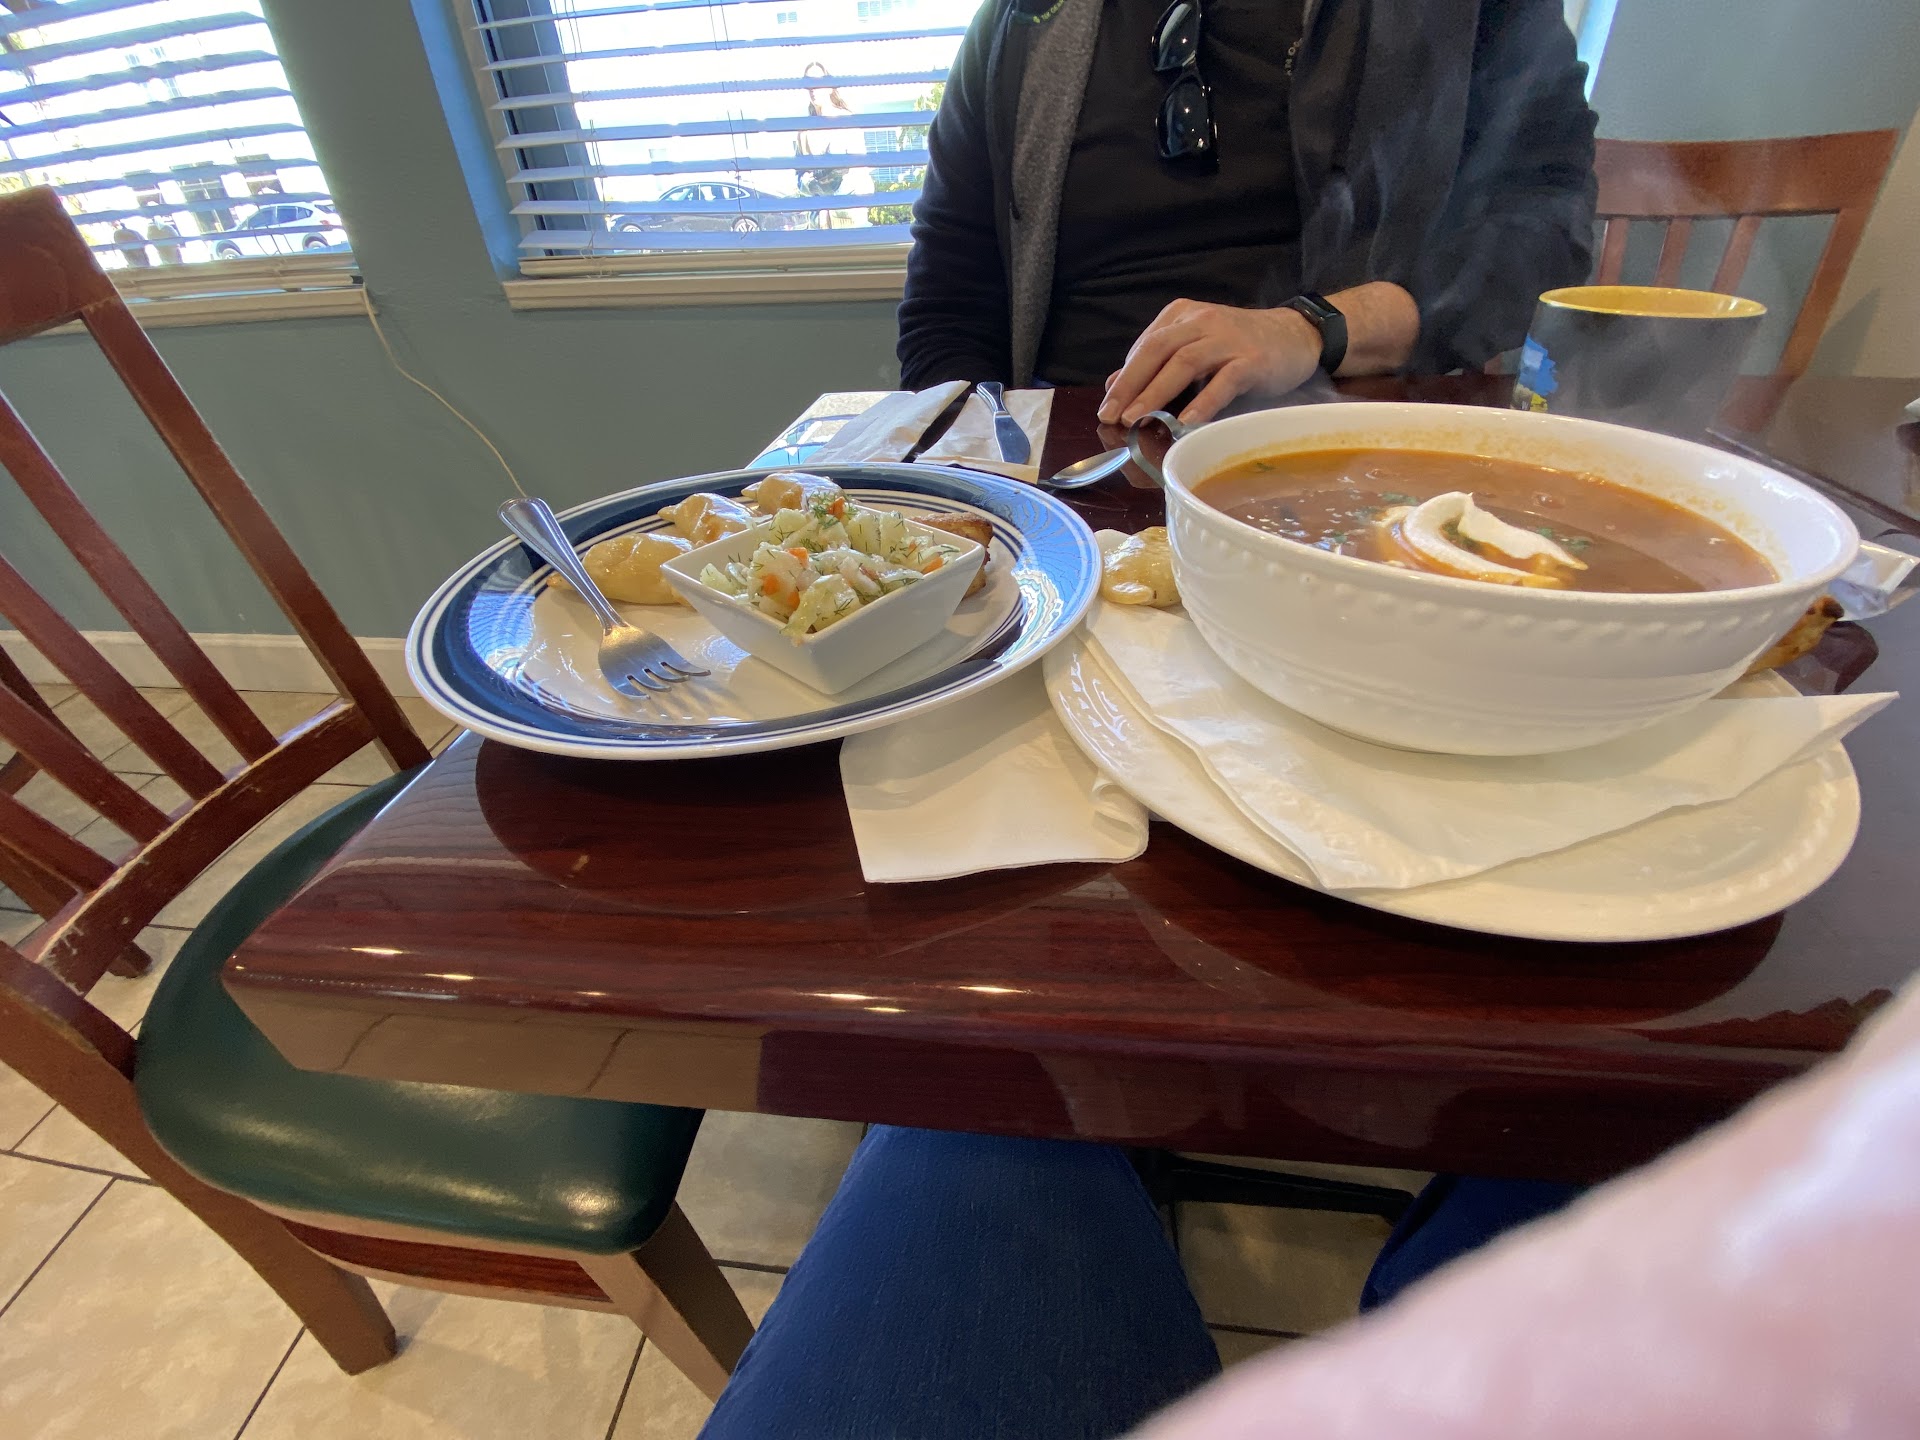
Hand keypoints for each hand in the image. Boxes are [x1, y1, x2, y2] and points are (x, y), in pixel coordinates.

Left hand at [1098, 300, 1321, 426]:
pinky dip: (1203, 403)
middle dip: (1130, 386)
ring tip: (1137, 420)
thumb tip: (1114, 385)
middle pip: (1157, 351)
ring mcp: (1228, 339)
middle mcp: (1201, 321)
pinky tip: (1186, 423)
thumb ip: (1157, 365)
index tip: (1106, 408)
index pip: (1145, 346)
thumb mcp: (1194, 349)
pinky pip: (1223, 381)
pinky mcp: (1252, 360)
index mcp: (1182, 316)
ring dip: (1156, 394)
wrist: (1296, 337)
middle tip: (1111, 416)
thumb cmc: (1239, 348)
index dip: (1124, 379)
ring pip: (1184, 363)